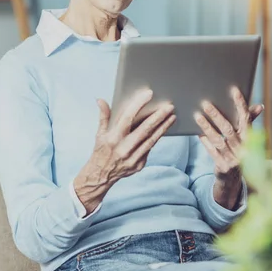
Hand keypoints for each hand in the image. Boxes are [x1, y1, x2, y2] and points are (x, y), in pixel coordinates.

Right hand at [74, 89, 175, 213]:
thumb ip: (103, 116)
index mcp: (113, 138)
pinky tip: (164, 128)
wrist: (101, 175)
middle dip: (158, 117)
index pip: (127, 117)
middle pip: (145, 129)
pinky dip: (157, 137)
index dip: (138, 105)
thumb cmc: (101, 151)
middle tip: (169, 106)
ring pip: (152, 139)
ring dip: (163, 127)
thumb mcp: (99, 134)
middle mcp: (124, 148)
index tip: (149, 94)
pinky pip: (150, 148)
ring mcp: (133, 157)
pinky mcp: (139, 164)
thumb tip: (100, 100)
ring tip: (172, 116)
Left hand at [194, 87, 263, 208]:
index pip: (246, 119)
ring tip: (197, 116)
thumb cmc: (238, 152)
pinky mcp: (223, 167)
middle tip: (205, 104)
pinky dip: (206, 142)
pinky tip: (198, 133)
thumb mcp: (245, 139)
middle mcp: (244, 149)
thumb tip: (259, 106)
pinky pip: (212, 152)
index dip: (241, 105)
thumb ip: (249, 122)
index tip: (233, 91)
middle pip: (228, 129)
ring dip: (207, 127)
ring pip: (218, 140)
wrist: (234, 180)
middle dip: (217, 115)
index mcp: (250, 139)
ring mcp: (234, 159)